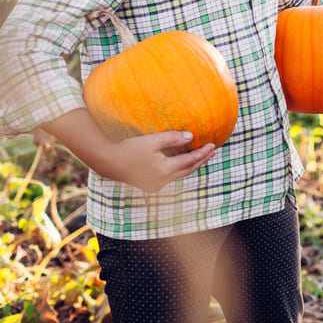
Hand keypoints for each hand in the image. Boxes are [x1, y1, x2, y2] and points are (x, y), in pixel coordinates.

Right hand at [97, 131, 216, 193]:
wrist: (109, 162)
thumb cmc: (128, 148)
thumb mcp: (151, 140)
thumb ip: (171, 138)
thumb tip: (191, 137)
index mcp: (163, 170)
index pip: (189, 161)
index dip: (202, 153)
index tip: (213, 145)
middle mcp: (161, 181)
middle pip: (188, 170)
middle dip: (201, 160)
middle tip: (213, 150)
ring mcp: (156, 185)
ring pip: (180, 174)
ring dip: (192, 165)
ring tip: (202, 155)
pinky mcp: (151, 185)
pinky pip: (171, 177)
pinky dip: (180, 169)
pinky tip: (184, 162)